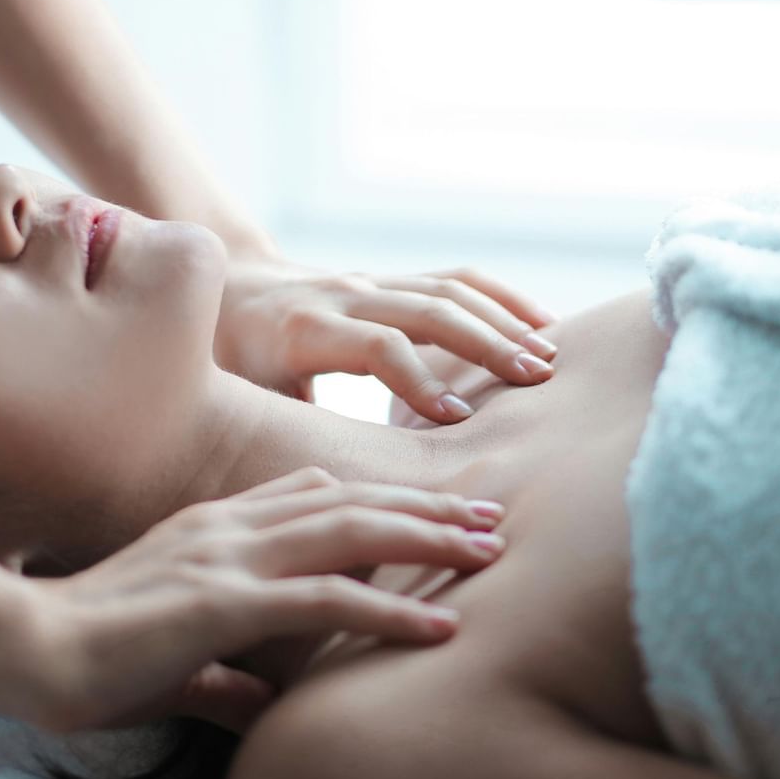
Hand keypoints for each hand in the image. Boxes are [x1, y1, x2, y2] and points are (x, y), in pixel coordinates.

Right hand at [18, 466, 505, 735]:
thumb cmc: (88, 656)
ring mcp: (228, 559)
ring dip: (426, 539)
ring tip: (488, 550)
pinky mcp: (225, 602)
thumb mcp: (169, 660)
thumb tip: (257, 705)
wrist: (26, 650)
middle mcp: (229, 528)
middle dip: (423, 507)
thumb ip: (219, 675)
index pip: (310, 494)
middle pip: (347, 501)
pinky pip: (325, 599)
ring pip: (349, 533)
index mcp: (213, 529)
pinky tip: (440, 625)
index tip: (431, 510)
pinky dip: (389, 610)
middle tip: (489, 517)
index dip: (376, 499)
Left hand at [213, 253, 558, 423]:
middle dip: (483, 344)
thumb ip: (284, 436)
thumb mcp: (245, 399)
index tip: (456, 418)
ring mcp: (373, 283)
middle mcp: (344, 297)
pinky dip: (502, 297)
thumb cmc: (234, 363)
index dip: (418, 378)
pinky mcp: (394, 281)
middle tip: (534, 382)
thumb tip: (321, 499)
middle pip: (426, 310)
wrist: (230, 290)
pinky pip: (456, 279)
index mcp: (304, 330)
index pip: (375, 345)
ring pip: (448, 289)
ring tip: (549, 358)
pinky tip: (543, 324)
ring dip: (503, 321)